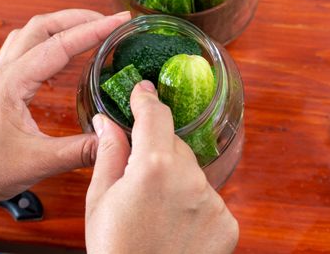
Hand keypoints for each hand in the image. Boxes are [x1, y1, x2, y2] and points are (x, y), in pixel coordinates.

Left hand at [0, 9, 130, 208]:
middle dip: (78, 18)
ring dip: (62, 25)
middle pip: (43, 26)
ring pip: (33, 34)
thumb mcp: (38, 162)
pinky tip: (66, 58)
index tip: (119, 21)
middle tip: (109, 21)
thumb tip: (114, 139)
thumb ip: (79, 151)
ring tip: (91, 30)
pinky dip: (50, 43)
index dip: (93, 31)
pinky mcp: (4, 86)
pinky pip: (27, 50)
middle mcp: (5, 72)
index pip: (59, 45)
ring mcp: (2, 76)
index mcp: (12, 83)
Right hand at [85, 81, 238, 253]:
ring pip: (192, 171)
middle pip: (173, 144)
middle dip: (156, 149)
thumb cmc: (114, 249)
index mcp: (153, 167)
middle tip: (137, 175)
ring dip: (175, 177)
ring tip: (154, 208)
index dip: (146, 99)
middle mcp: (190, 178)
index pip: (154, 116)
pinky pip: (208, 196)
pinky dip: (193, 201)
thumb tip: (106, 120)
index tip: (143, 91)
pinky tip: (175, 222)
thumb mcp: (100, 198)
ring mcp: (213, 201)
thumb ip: (110, 152)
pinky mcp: (228, 222)